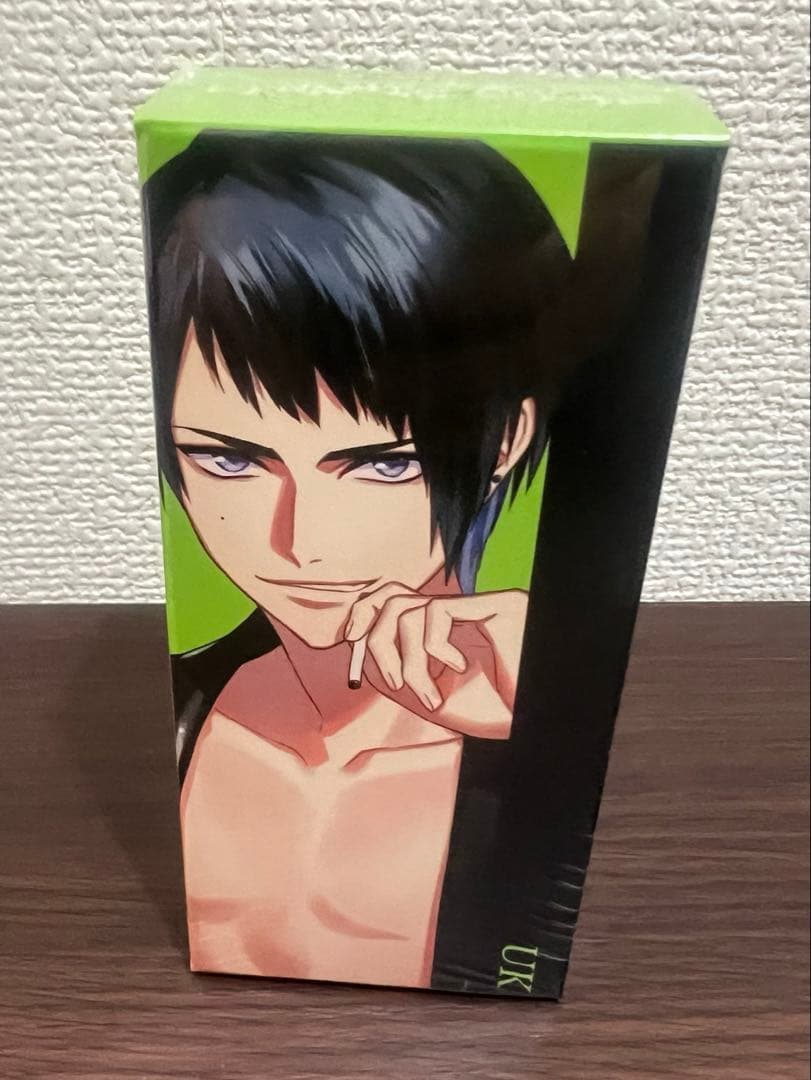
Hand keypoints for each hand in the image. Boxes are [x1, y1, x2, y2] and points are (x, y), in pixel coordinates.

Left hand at [344, 583, 527, 739]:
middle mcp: (459, 612)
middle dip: (377, 641)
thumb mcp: (436, 697)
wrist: (530, 717)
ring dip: (409, 661)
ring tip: (431, 694)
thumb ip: (401, 674)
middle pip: (390, 598)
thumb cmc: (495, 713)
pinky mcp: (496, 604)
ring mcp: (478, 606)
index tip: (353, 646)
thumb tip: (360, 654)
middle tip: (393, 682)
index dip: (365, 617)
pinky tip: (459, 667)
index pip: (392, 602)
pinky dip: (434, 647)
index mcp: (446, 630)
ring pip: (407, 610)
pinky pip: (435, 611)